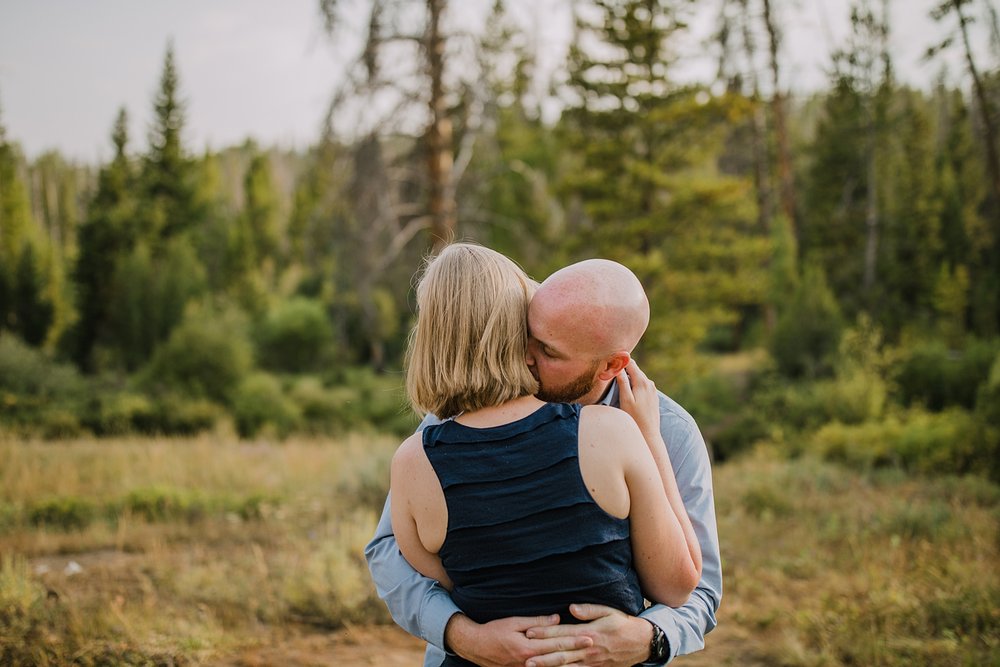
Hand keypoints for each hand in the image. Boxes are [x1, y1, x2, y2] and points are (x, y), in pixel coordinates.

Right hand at [446, 613, 593, 666]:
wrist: (475, 646)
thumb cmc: (493, 631)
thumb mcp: (514, 622)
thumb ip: (536, 622)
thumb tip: (557, 619)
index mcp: (528, 647)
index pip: (556, 644)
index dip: (574, 640)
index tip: (589, 637)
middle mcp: (529, 662)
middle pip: (559, 658)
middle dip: (577, 653)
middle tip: (594, 648)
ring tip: (587, 664)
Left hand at [523, 604, 652, 666]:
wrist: (642, 643)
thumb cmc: (623, 624)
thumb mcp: (608, 611)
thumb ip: (589, 610)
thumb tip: (571, 608)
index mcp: (589, 633)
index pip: (562, 633)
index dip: (545, 633)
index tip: (529, 633)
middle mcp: (588, 649)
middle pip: (561, 652)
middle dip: (541, 655)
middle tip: (524, 658)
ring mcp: (592, 662)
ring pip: (567, 666)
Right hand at [615, 359, 659, 439]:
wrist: (649, 434)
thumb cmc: (635, 418)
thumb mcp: (625, 400)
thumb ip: (622, 382)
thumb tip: (618, 368)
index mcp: (642, 382)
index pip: (630, 363)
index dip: (620, 360)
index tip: (610, 360)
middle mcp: (649, 383)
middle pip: (635, 369)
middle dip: (624, 368)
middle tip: (610, 368)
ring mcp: (652, 390)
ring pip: (638, 377)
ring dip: (629, 376)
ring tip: (617, 377)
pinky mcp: (653, 397)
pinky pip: (642, 385)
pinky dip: (634, 383)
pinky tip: (628, 388)